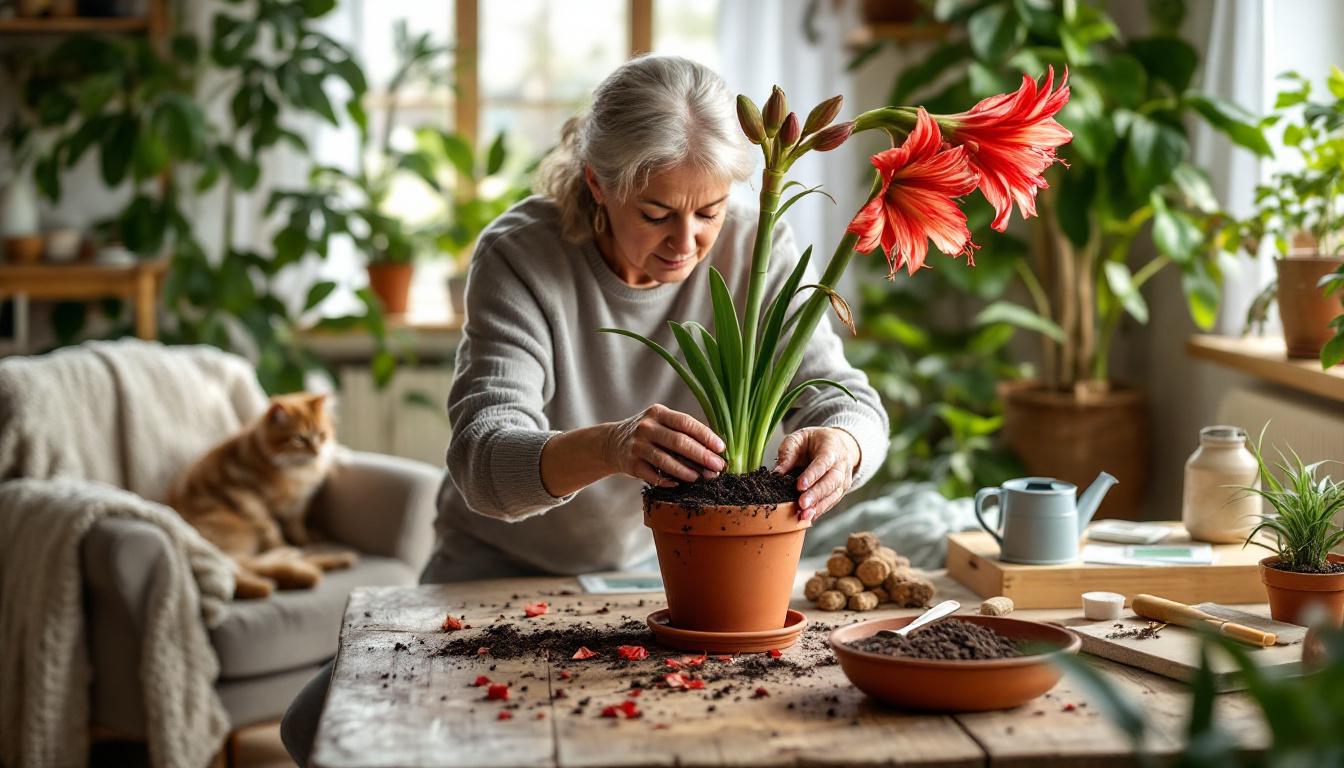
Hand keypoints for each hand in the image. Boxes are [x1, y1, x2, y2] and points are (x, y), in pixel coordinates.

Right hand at [604, 404, 725, 486]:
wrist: (612, 442)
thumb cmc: (648, 433)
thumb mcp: (661, 423)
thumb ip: (683, 431)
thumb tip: (715, 448)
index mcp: (658, 413)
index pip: (686, 422)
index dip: (705, 436)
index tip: (721, 448)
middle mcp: (646, 427)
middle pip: (678, 442)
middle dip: (701, 455)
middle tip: (718, 467)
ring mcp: (637, 446)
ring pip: (666, 461)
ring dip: (687, 471)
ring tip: (701, 477)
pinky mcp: (631, 464)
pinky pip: (653, 476)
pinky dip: (668, 481)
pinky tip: (680, 484)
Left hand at [773, 426, 860, 520]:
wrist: (837, 445)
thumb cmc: (814, 441)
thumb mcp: (799, 438)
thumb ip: (788, 452)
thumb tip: (776, 473)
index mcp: (831, 448)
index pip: (823, 463)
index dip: (812, 475)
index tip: (800, 486)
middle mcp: (841, 466)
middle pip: (831, 482)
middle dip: (816, 495)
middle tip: (802, 504)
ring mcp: (843, 480)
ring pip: (833, 495)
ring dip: (818, 507)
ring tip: (803, 516)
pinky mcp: (840, 492)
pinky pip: (831, 503)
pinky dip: (819, 511)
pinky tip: (808, 518)